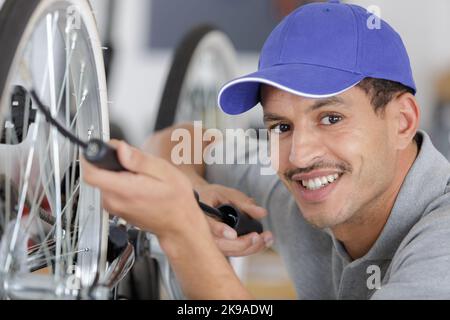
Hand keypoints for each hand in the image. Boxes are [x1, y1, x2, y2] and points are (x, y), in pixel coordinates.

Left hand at [81, 140, 207, 238]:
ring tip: (141, 176)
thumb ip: (140, 160)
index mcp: (125, 190)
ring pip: (104, 180)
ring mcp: (113, 207)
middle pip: (98, 173)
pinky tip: (139, 185)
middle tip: (135, 164)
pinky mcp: (115, 209)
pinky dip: (121, 182)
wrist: (180, 225)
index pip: (90, 172)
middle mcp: (114, 200)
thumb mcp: (164, 172)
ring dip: (118, 173)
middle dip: (112, 162)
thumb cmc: (176, 201)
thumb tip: (120, 149)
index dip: (93, 156)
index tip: (104, 149)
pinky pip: (110, 189)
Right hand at [195, 183, 273, 256]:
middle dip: (241, 244)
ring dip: (249, 249)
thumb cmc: (214, 195)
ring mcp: (209, 241)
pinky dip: (248, 249)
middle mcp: (202, 230)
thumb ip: (244, 204)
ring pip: (227, 252)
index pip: (207, 224)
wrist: (202, 201)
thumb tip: (262, 213)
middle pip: (219, 244)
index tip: (233, 234)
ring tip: (266, 239)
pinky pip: (232, 252)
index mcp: (200, 212)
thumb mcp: (228, 194)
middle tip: (258, 237)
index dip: (219, 230)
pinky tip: (263, 243)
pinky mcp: (218, 247)